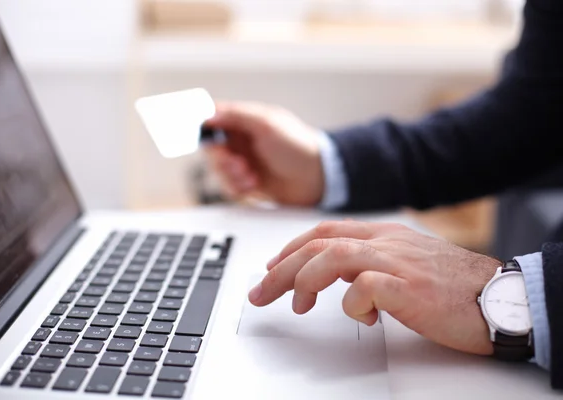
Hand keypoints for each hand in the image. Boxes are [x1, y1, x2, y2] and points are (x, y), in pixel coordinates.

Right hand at [204, 101, 323, 205]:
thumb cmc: (299, 146)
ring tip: (251, 176)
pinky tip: (254, 185)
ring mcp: (244, 162)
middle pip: (212, 149)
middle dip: (221, 159)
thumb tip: (209, 113)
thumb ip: (236, 115)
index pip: (212, 118)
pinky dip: (238, 188)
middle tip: (236, 163)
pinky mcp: (249, 182)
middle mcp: (242, 141)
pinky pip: (229, 187)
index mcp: (244, 120)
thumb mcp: (267, 124)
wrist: (318, 178)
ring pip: (219, 171)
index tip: (195, 135)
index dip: (199, 125)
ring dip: (231, 175)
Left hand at [249, 221, 501, 355]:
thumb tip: (340, 284)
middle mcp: (386, 242)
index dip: (293, 248)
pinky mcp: (409, 288)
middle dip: (282, 268)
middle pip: (319, 243)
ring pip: (332, 256)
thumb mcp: (406, 265)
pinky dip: (351, 304)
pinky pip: (364, 288)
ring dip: (304, 281)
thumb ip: (371, 266)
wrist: (500, 297)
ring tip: (296, 304)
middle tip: (261, 291)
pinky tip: (361, 318)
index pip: (325, 231)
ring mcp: (397, 262)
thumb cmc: (454, 286)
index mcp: (384, 234)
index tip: (273, 267)